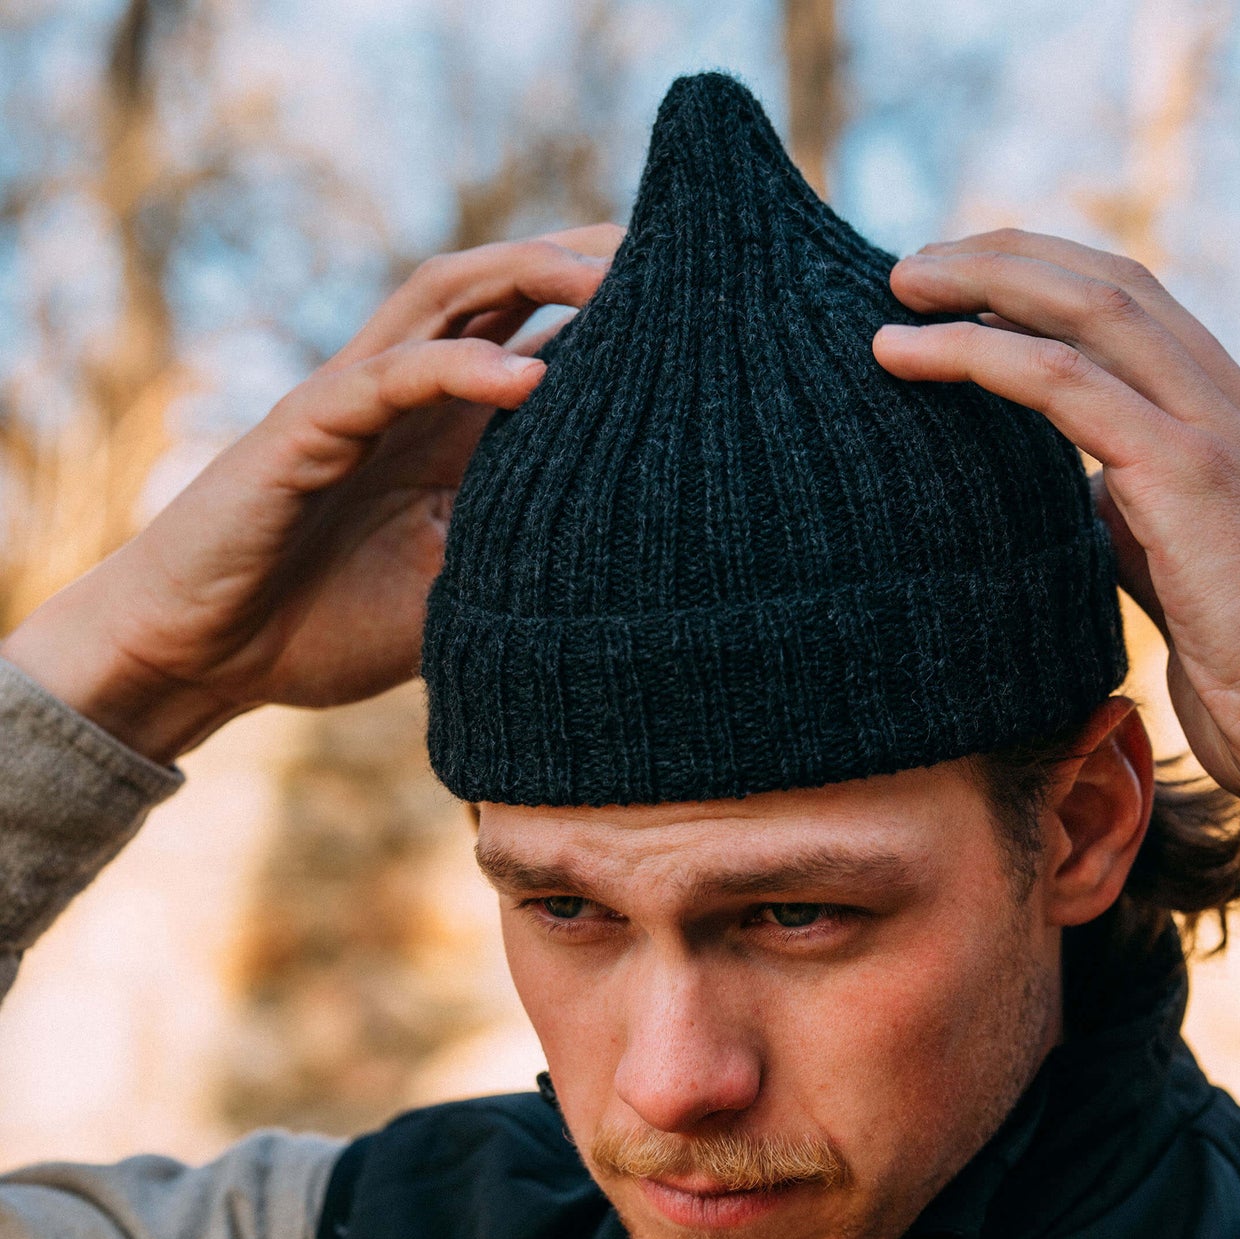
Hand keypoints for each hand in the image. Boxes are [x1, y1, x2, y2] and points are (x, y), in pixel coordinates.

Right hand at [1, 225, 621, 763]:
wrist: (210, 656)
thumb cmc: (327, 626)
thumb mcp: (456, 593)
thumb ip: (520, 555)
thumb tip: (629, 562)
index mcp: (453, 435)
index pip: (539, 344)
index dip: (611, 321)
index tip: (703, 313)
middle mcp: (412, 400)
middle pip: (502, 290)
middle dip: (584, 263)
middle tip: (677, 254)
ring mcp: (356, 403)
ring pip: (445, 300)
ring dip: (526, 276)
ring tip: (612, 278)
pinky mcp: (304, 429)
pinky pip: (384, 380)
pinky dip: (452, 373)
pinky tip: (523, 380)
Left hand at [873, 229, 1239, 834]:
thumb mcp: (1178, 563)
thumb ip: (1134, 510)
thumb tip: (1075, 495)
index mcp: (1228, 420)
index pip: (1131, 309)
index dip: (1041, 282)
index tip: (958, 290)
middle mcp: (1229, 404)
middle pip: (1105, 284)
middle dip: (1001, 258)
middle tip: (910, 269)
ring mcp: (1215, 432)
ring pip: (1086, 311)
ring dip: (981, 286)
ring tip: (897, 289)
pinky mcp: (1188, 476)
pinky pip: (1063, 385)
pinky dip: (977, 356)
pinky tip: (907, 355)